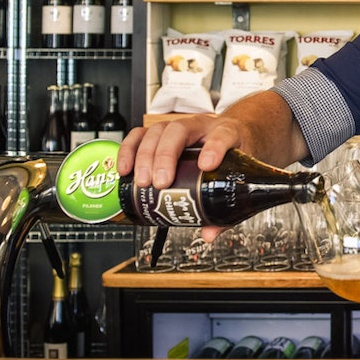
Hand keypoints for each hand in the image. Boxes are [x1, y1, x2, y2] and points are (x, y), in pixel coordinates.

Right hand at [116, 114, 247, 242]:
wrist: (231, 135)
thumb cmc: (233, 154)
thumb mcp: (235, 177)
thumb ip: (225, 209)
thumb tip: (209, 234)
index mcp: (228, 134)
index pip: (222, 135)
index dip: (214, 148)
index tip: (206, 166)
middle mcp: (202, 126)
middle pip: (180, 131)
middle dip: (165, 157)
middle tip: (161, 183)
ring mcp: (179, 127)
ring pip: (157, 131)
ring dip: (145, 156)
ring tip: (142, 182)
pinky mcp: (159, 132)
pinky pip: (139, 135)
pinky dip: (128, 150)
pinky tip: (124, 170)